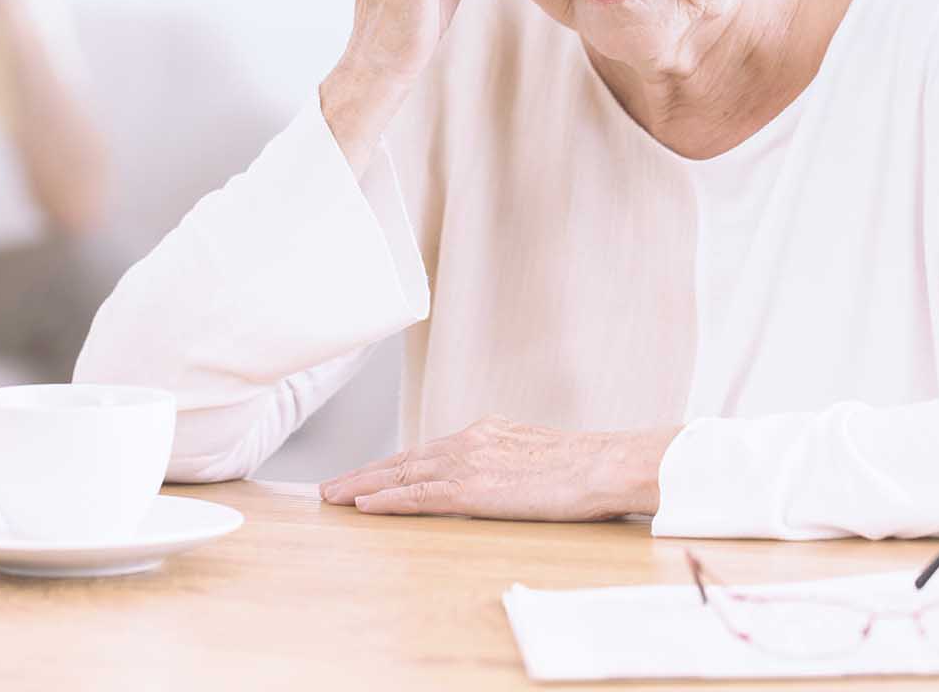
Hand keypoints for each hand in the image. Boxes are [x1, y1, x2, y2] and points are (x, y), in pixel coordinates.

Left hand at [318, 415, 679, 521]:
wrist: (607, 463)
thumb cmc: (588, 466)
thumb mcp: (539, 454)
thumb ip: (511, 461)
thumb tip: (504, 478)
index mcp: (487, 432)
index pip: (428, 451)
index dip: (393, 465)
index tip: (368, 475)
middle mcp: (471, 440)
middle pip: (405, 459)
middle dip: (366, 473)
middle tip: (331, 487)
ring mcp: (471, 461)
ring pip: (403, 474)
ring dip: (363, 486)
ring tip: (332, 497)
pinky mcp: (475, 487)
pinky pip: (420, 495)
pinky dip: (388, 499)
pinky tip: (364, 506)